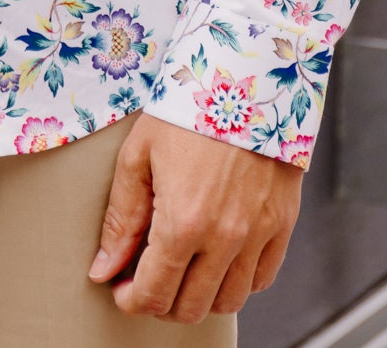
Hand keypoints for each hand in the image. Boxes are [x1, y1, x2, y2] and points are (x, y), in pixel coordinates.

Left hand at [89, 115, 301, 323]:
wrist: (245, 77)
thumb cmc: (186, 110)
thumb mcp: (139, 155)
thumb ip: (122, 219)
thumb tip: (104, 270)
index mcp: (183, 223)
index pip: (154, 294)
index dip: (130, 300)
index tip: (121, 288)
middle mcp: (224, 239)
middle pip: (191, 308)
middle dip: (162, 302)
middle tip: (147, 278)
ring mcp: (258, 235)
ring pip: (229, 302)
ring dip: (200, 296)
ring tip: (183, 268)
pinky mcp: (282, 225)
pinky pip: (261, 279)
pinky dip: (238, 280)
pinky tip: (218, 256)